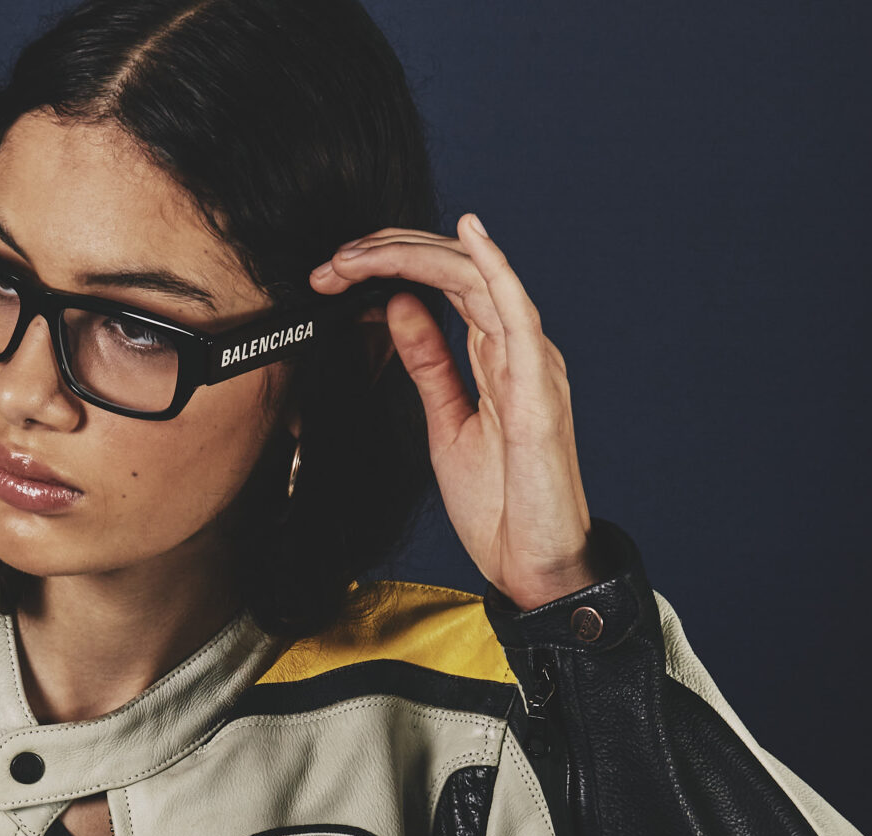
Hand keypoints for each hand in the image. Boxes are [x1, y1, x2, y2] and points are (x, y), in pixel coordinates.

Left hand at [310, 214, 593, 612]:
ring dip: (416, 256)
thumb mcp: (445, 424)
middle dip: (391, 254)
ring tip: (364, 252)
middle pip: (457, 270)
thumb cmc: (501, 505)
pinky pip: (517, 314)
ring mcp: (531, 362)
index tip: (336, 273)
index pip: (445, 284)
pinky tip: (467, 234)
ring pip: (476, 279)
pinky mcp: (537, 388)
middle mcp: (518, 347)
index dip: (392, 266)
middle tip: (334, 262)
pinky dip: (494, 268)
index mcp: (497, 355)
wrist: (532, 565)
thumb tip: (399, 308)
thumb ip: (428, 364)